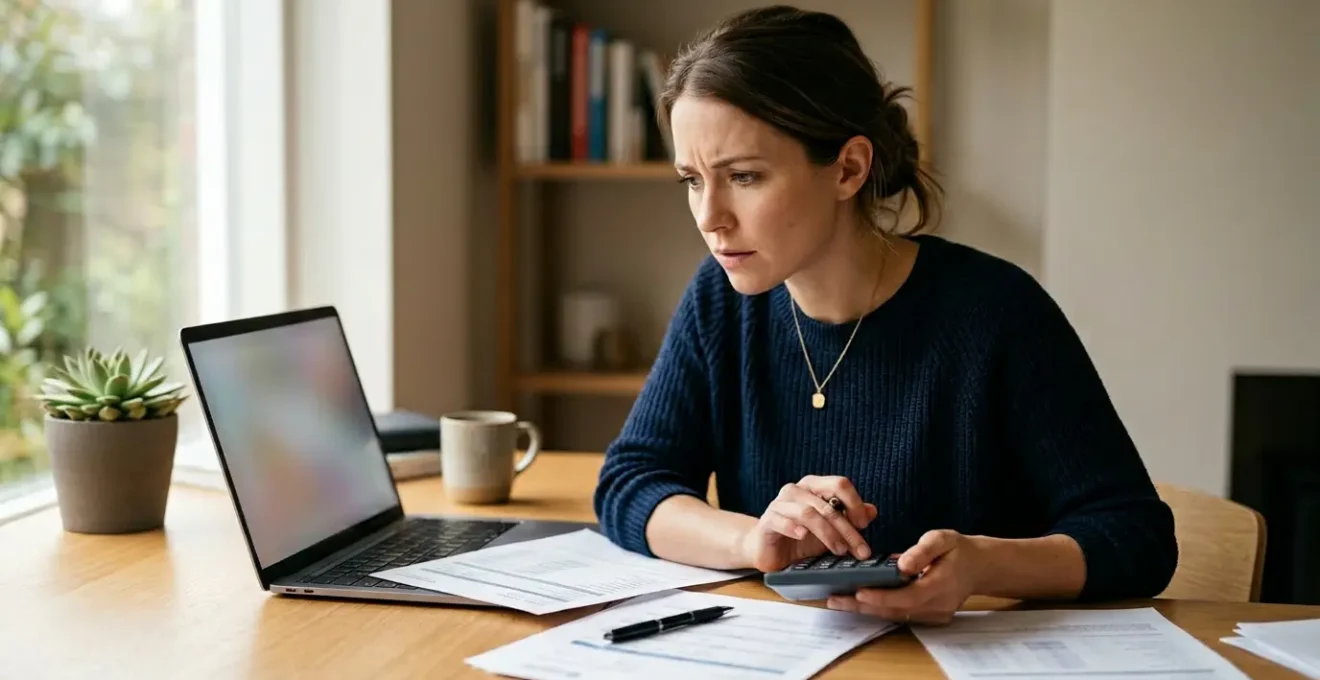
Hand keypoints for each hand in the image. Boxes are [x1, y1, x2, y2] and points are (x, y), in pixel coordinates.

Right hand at [740, 475, 877, 572]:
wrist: (769, 550)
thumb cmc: (801, 537)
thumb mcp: (831, 530)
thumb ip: (850, 518)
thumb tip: (872, 510)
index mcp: (813, 486)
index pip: (839, 484)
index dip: (855, 503)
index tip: (864, 525)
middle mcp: (796, 490)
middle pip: (828, 504)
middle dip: (848, 529)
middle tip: (860, 550)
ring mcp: (779, 504)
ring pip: (809, 513)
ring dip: (828, 533)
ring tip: (839, 550)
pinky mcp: (767, 520)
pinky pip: (781, 520)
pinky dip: (794, 528)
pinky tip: (803, 537)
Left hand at [825, 529, 982, 624]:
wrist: (979, 567)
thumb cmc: (958, 550)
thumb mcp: (943, 539)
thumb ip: (923, 551)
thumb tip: (902, 565)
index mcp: (941, 585)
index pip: (907, 597)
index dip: (881, 597)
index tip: (858, 593)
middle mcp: (937, 605)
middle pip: (895, 610)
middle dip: (862, 607)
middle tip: (833, 600)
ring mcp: (934, 614)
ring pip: (895, 615)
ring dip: (866, 610)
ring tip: (837, 601)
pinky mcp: (928, 616)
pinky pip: (900, 614)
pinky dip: (878, 608)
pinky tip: (856, 602)